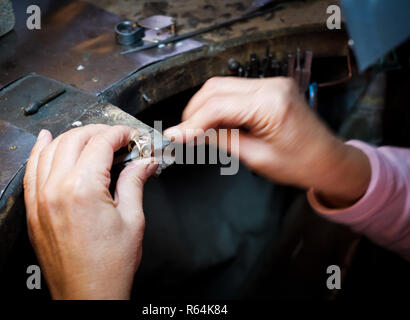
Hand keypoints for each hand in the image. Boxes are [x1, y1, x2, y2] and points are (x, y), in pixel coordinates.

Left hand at [23, 124, 156, 298]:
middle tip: (117, 138)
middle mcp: (56, 189)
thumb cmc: (109, 266)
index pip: (100, 143)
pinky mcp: (34, 210)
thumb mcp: (132, 220)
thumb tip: (145, 163)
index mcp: (83, 189)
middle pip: (75, 140)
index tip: (130, 136)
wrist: (88, 295)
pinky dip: (39, 151)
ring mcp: (40, 199)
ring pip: (50, 149)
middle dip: (98, 132)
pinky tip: (46, 140)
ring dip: (72, 137)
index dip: (119, 134)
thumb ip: (135, 182)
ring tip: (90, 137)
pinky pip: (31, 170)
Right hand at [164, 77, 370, 207]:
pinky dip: (219, 105)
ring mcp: (272, 83)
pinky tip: (214, 123)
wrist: (328, 161)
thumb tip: (191, 134)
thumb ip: (221, 139)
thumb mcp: (255, 157)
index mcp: (271, 104)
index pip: (218, 106)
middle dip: (194, 111)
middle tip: (183, 134)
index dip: (191, 122)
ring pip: (222, 86)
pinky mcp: (270, 88)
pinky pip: (235, 91)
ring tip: (196, 131)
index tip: (174, 136)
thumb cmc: (301, 165)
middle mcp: (272, 86)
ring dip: (205, 107)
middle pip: (216, 88)